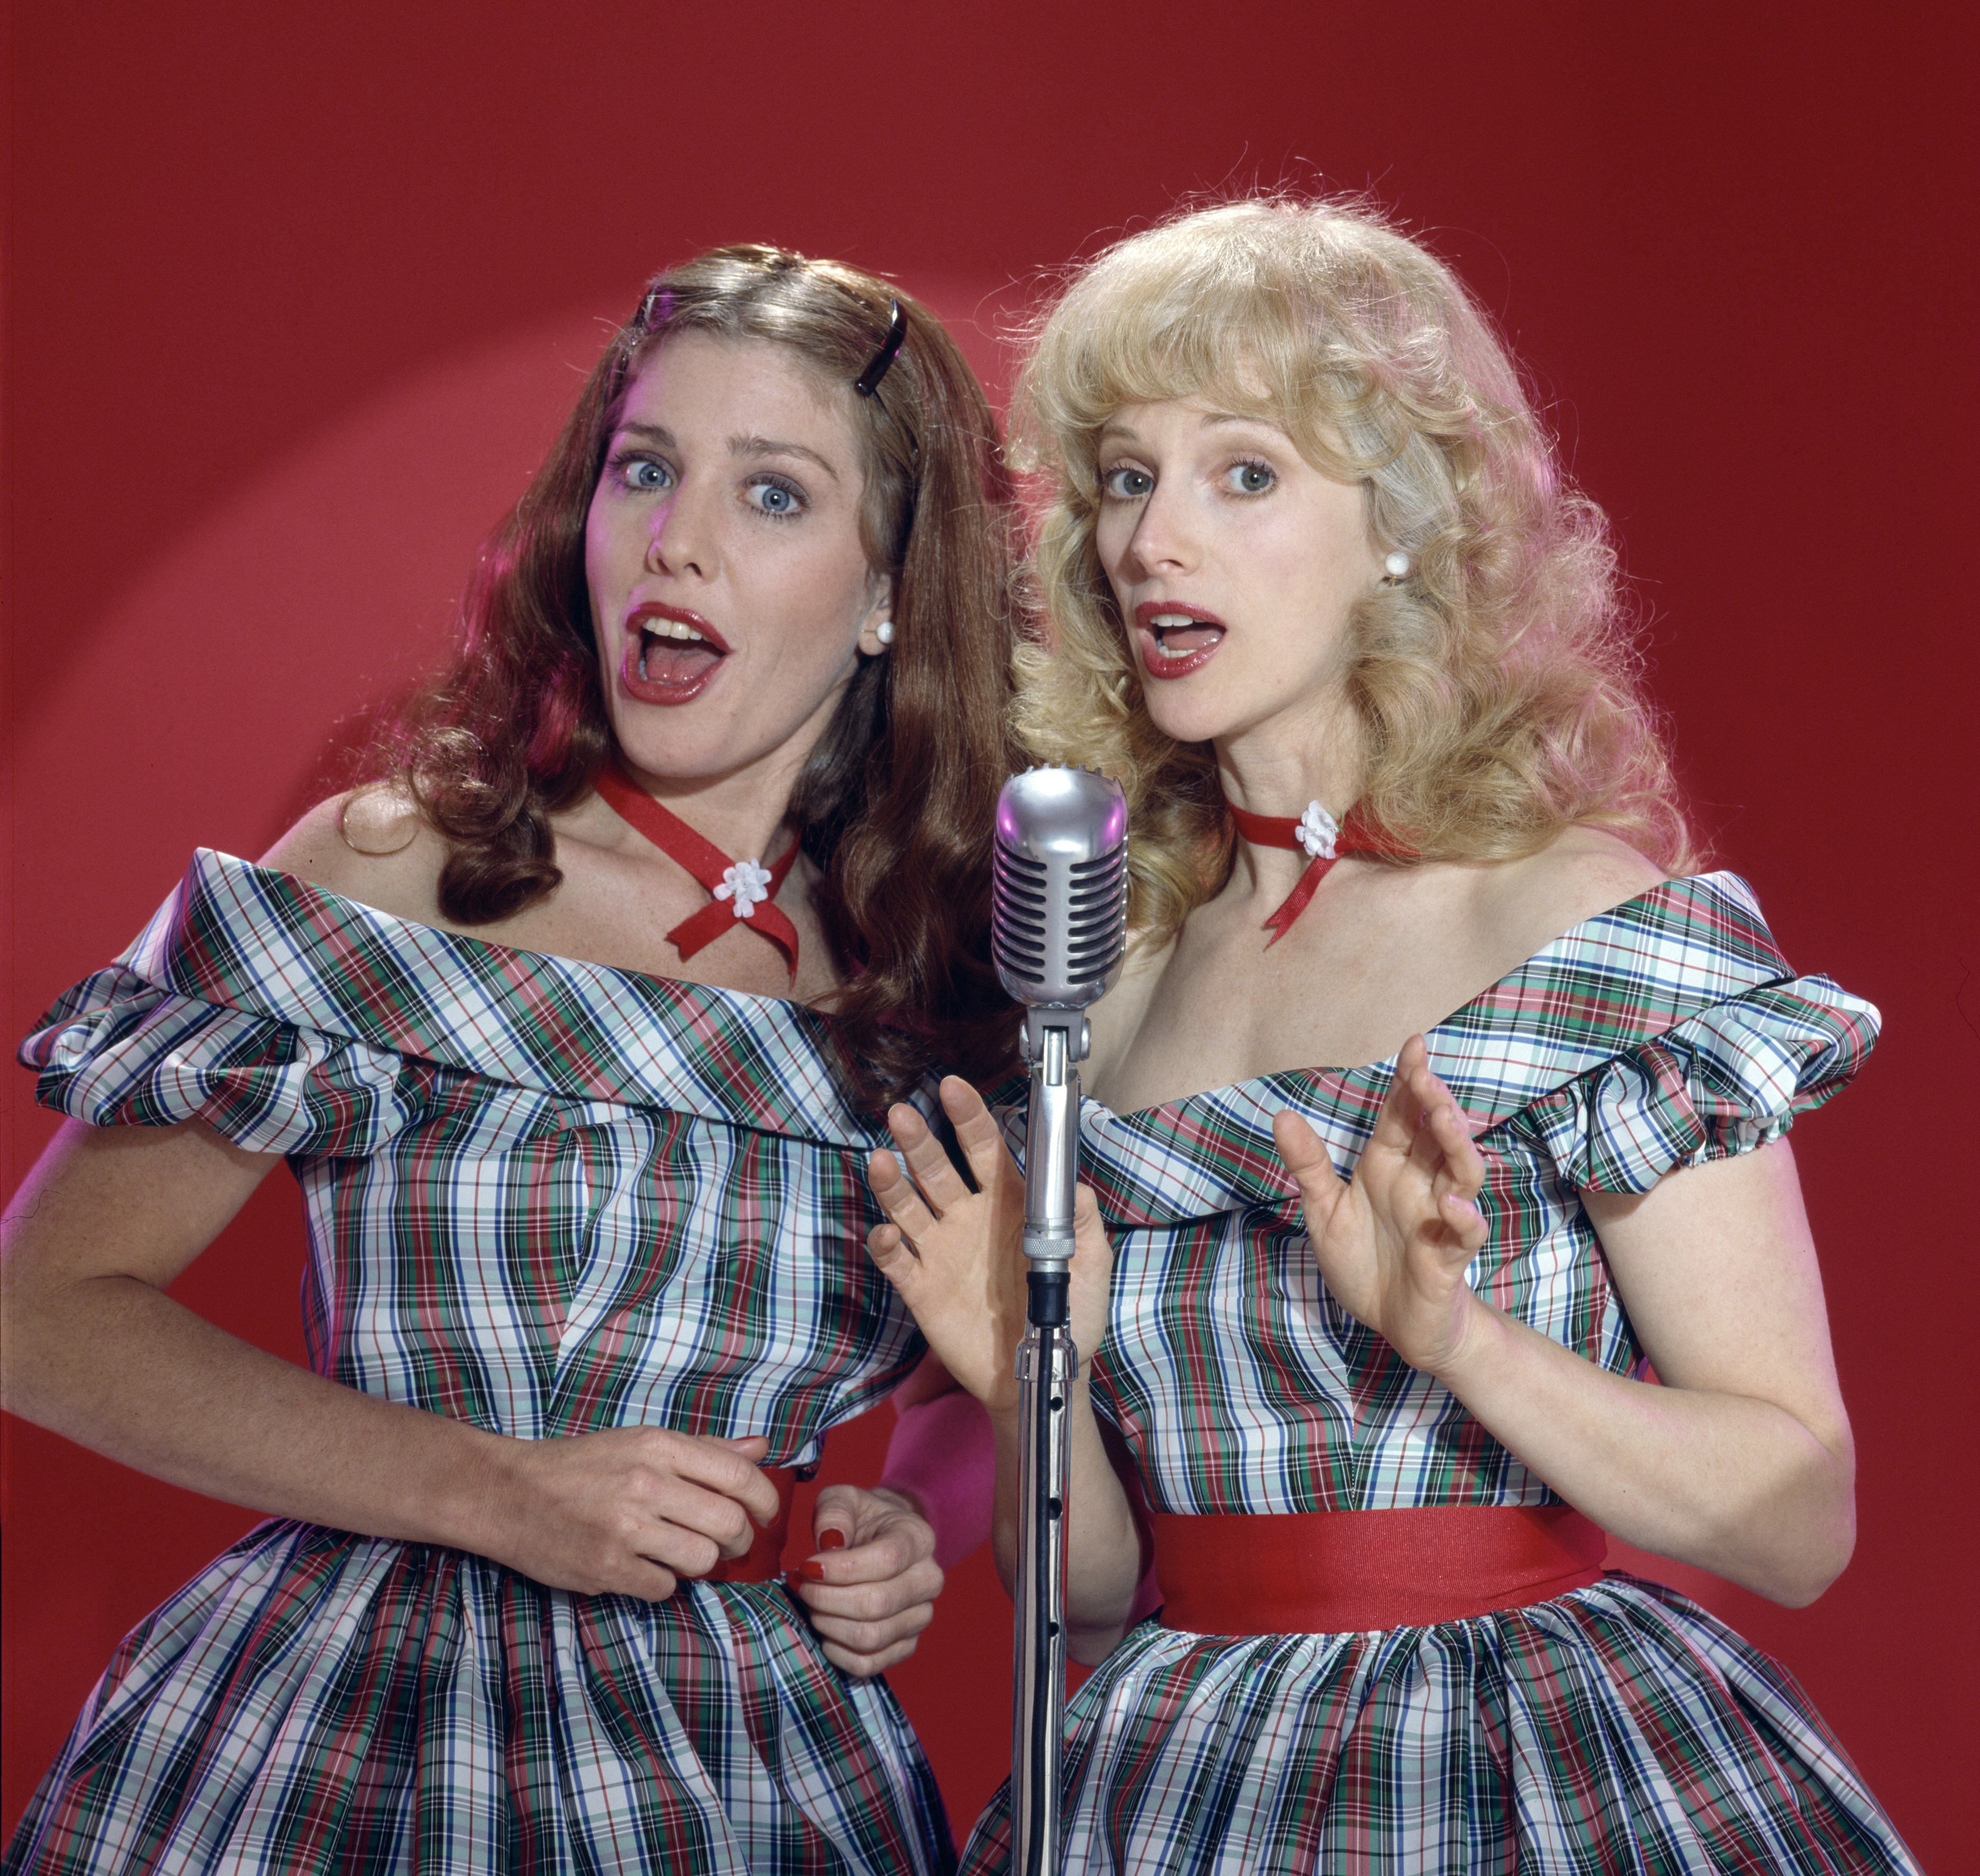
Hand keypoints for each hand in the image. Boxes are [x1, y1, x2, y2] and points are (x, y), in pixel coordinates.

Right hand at [483, 1427, 782, 1598]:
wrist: (508, 1493)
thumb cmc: (581, 1466)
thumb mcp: (641, 1442)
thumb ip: (704, 1449)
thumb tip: (761, 1448)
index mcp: (659, 1446)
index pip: (740, 1476)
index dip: (766, 1501)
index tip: (766, 1514)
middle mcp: (646, 1483)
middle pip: (729, 1524)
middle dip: (740, 1541)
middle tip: (728, 1543)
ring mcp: (625, 1528)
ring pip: (703, 1560)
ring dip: (702, 1564)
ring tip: (683, 1553)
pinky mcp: (605, 1567)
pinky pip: (664, 1588)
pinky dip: (663, 1583)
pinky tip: (645, 1567)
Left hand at [792, 1484, 944, 1674]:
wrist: (881, 1540)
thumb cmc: (859, 1519)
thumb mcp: (843, 1499)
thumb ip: (834, 1512)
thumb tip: (830, 1544)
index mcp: (918, 1538)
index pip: (885, 1561)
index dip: (839, 1569)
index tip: (806, 1566)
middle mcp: (928, 1579)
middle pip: (876, 1604)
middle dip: (826, 1598)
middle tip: (802, 1586)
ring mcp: (921, 1616)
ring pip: (871, 1637)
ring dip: (828, 1624)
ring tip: (811, 1604)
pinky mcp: (906, 1645)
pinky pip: (870, 1665)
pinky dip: (838, 1653)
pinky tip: (824, 1630)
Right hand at [866, 1076, 1112, 1414]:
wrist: (1043, 1371)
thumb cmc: (1071, 1314)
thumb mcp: (1091, 1265)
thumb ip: (1083, 1222)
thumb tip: (1075, 1184)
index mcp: (1008, 1204)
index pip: (984, 1150)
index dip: (970, 1118)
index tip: (954, 1088)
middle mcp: (969, 1218)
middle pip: (937, 1169)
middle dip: (920, 1141)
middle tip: (903, 1113)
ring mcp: (942, 1251)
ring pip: (909, 1206)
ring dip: (893, 1183)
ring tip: (881, 1161)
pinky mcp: (922, 1288)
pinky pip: (897, 1259)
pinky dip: (887, 1243)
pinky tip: (888, 1232)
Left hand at [1273, 1034, 1491, 1377]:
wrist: (1394, 1323)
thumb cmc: (1363, 1261)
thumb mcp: (1324, 1210)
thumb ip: (1308, 1165)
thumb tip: (1280, 1115)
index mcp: (1388, 1167)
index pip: (1401, 1115)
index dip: (1409, 1082)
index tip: (1414, 1045)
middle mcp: (1420, 1184)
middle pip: (1436, 1134)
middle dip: (1432, 1102)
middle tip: (1423, 1075)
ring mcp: (1440, 1217)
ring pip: (1461, 1172)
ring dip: (1455, 1144)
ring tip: (1441, 1117)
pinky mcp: (1449, 1257)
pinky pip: (1465, 1233)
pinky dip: (1462, 1219)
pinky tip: (1451, 1206)